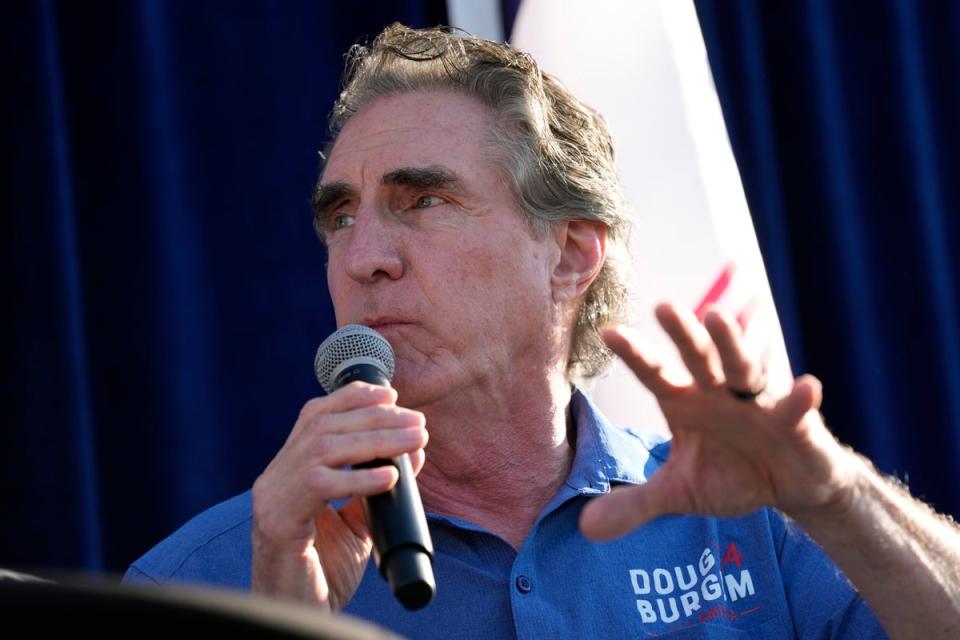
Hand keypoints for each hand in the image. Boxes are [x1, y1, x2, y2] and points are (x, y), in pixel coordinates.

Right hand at [251, 382, 427, 608]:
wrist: (299, 614)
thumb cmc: (325, 571)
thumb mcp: (357, 521)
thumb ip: (377, 485)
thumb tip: (414, 451)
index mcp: (288, 471)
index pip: (315, 415)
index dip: (352, 398)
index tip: (392, 395)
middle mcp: (274, 478)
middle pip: (324, 427)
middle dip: (375, 418)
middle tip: (417, 422)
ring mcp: (271, 498)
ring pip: (323, 449)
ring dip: (375, 440)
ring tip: (414, 440)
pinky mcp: (277, 523)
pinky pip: (318, 486)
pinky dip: (358, 478)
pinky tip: (389, 476)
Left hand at [580, 302, 857, 540]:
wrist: (789, 487)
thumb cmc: (730, 475)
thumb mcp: (679, 493)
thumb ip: (635, 504)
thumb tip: (585, 529)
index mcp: (686, 402)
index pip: (655, 375)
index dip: (635, 355)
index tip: (608, 332)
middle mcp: (718, 392)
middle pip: (698, 358)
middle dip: (683, 334)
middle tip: (664, 306)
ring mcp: (758, 402)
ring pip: (743, 369)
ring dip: (732, 345)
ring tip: (717, 317)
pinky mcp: (796, 422)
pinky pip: (797, 409)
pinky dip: (800, 399)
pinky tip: (806, 386)